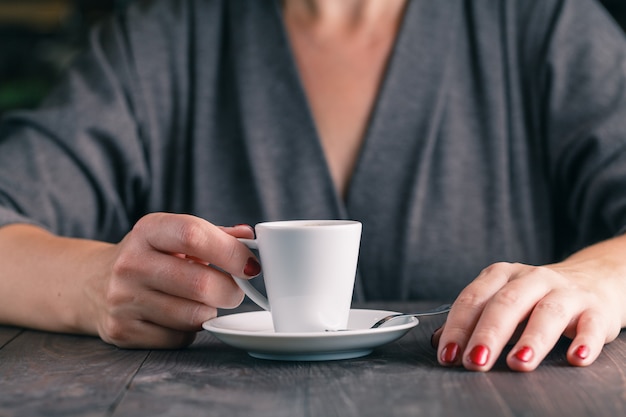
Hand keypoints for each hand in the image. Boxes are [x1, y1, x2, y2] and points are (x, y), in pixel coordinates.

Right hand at [87, 213, 259, 348]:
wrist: (92, 284)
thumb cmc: (149, 256)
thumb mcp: (174, 236)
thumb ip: (214, 235)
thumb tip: (249, 239)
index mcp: (148, 231)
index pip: (193, 235)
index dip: (231, 252)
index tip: (251, 265)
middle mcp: (130, 263)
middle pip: (201, 284)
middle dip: (231, 291)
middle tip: (234, 290)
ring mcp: (123, 300)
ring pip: (194, 316)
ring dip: (210, 311)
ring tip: (204, 301)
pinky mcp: (122, 331)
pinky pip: (179, 338)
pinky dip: (190, 330)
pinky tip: (180, 316)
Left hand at [432, 244, 624, 370]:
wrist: (592, 280)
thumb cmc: (534, 298)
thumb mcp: (500, 300)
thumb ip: (472, 319)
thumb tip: (439, 342)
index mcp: (501, 275)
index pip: (473, 299)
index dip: (458, 328)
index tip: (448, 356)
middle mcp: (532, 278)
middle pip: (506, 303)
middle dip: (488, 334)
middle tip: (475, 362)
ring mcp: (566, 292)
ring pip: (547, 312)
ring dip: (532, 339)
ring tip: (518, 363)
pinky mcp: (596, 310)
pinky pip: (591, 325)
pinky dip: (585, 342)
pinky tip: (576, 359)